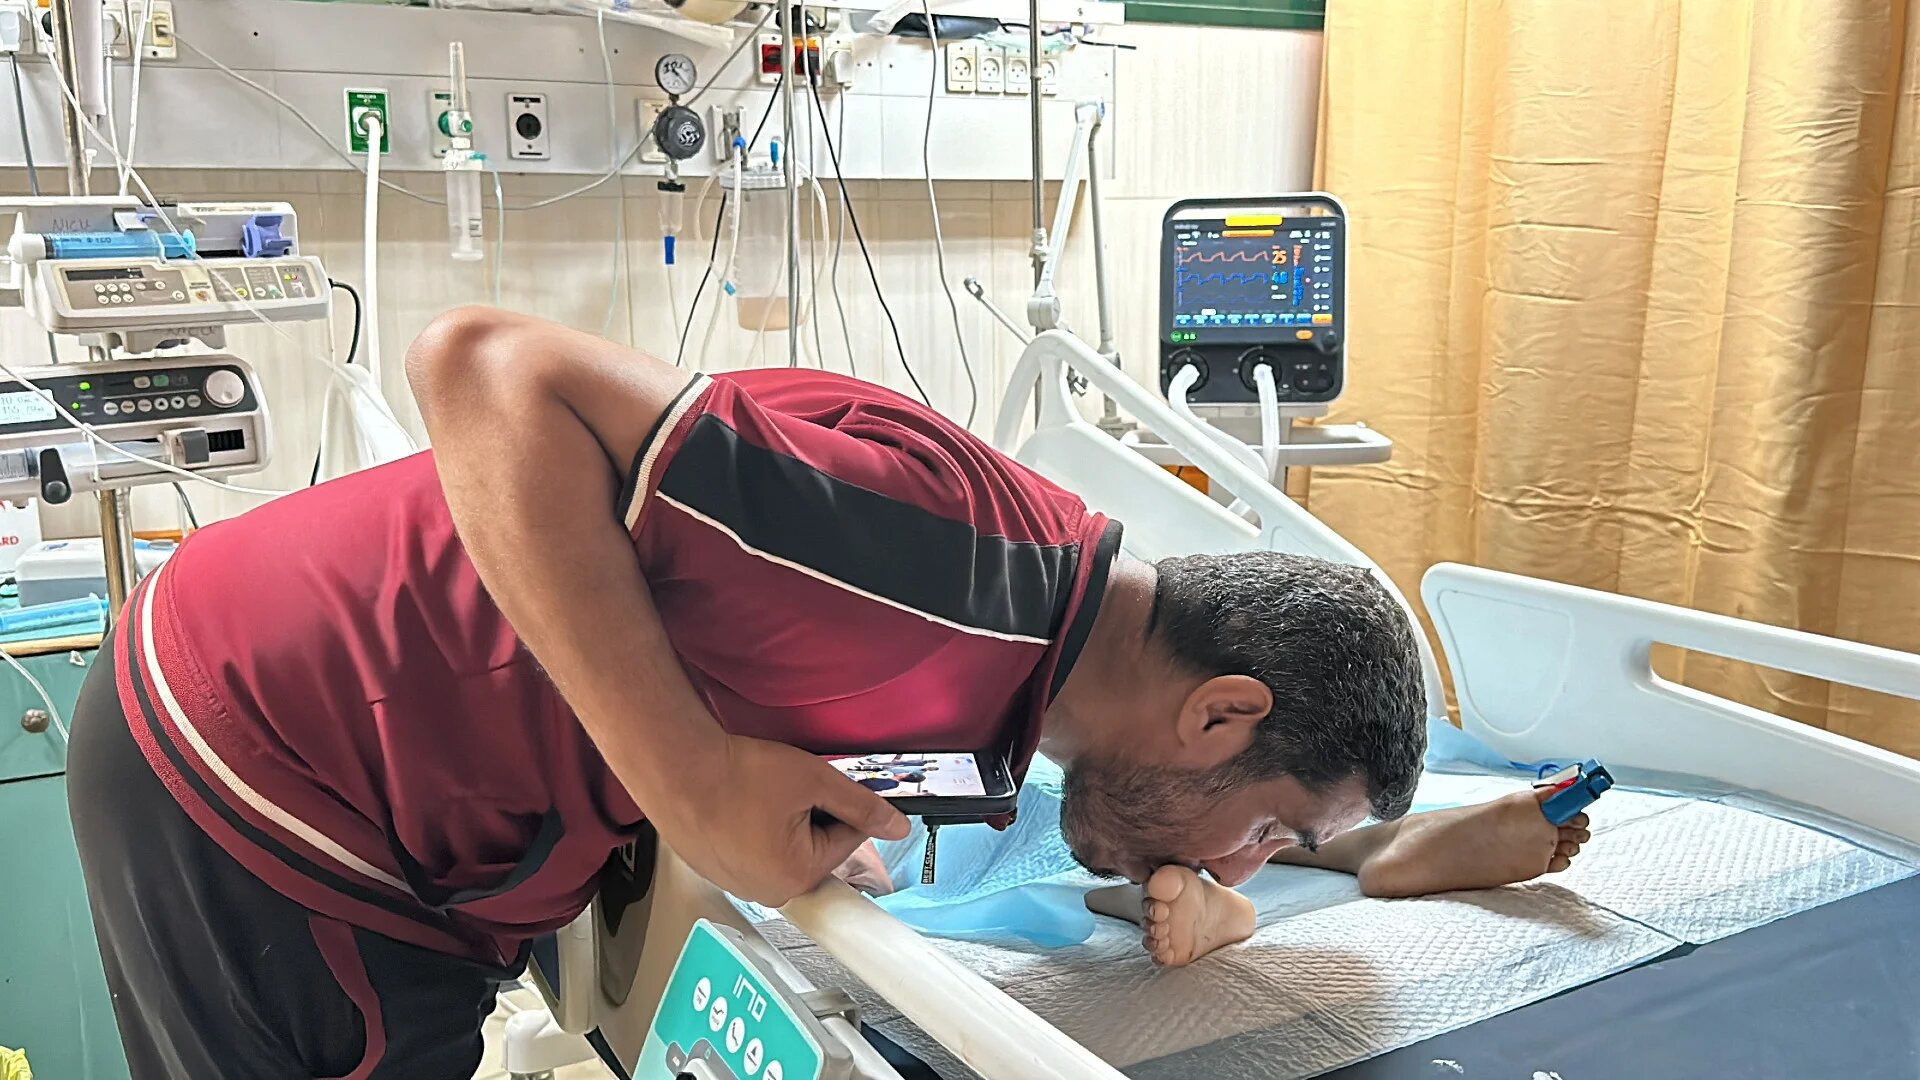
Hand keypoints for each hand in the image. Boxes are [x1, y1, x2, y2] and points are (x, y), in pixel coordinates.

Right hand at [651, 734, 909, 906]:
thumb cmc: (734, 775)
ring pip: (784, 848)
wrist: (674, 767)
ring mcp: (739, 883)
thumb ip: (861, 805)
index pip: (847, 839)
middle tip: (785, 788)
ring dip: (781, 821)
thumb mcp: (813, 780)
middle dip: (809, 816)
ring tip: (756, 795)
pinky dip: (753, 828)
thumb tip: (896, 825)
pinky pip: (753, 851)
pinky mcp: (717, 870)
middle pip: (816, 847)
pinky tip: (739, 806)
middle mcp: (769, 891)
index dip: (837, 803)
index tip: (817, 785)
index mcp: (798, 876)